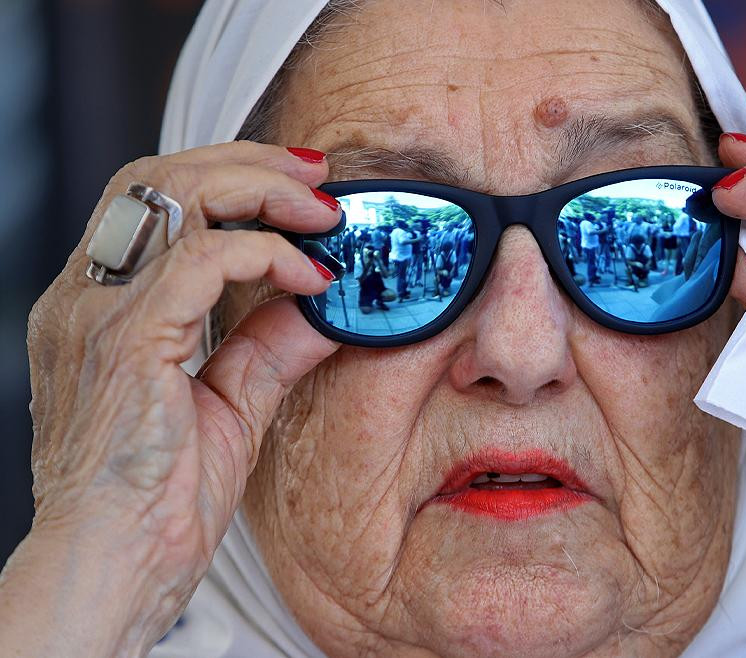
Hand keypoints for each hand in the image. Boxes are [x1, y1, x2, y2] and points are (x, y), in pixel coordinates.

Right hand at [6, 142, 341, 654]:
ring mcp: (96, 313)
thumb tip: (323, 306)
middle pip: (159, 176)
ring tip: (324, 215)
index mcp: (102, 309)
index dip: (232, 179)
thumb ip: (269, 346)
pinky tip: (310, 277)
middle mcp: (87, 298)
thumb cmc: (157, 504)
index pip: (155, 203)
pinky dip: (266, 253)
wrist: (117, 571)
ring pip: (173, 194)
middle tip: (319, 181)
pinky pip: (200, 258)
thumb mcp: (230, 405)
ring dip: (262, 191)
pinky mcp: (124, 340)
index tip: (302, 195)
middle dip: (250, 164)